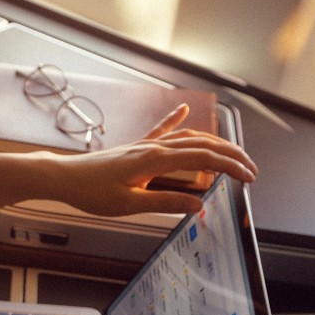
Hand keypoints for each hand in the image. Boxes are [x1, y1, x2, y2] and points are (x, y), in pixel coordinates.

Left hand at [53, 104, 258, 214]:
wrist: (62, 176)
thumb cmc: (90, 191)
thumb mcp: (129, 205)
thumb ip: (165, 203)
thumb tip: (198, 205)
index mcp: (154, 160)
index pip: (203, 160)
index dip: (230, 167)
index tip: (249, 178)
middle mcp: (152, 147)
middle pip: (202, 145)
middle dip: (231, 155)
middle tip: (251, 168)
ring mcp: (144, 145)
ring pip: (187, 137)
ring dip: (213, 142)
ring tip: (232, 152)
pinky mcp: (135, 148)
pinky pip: (160, 130)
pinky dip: (175, 119)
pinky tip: (184, 108)